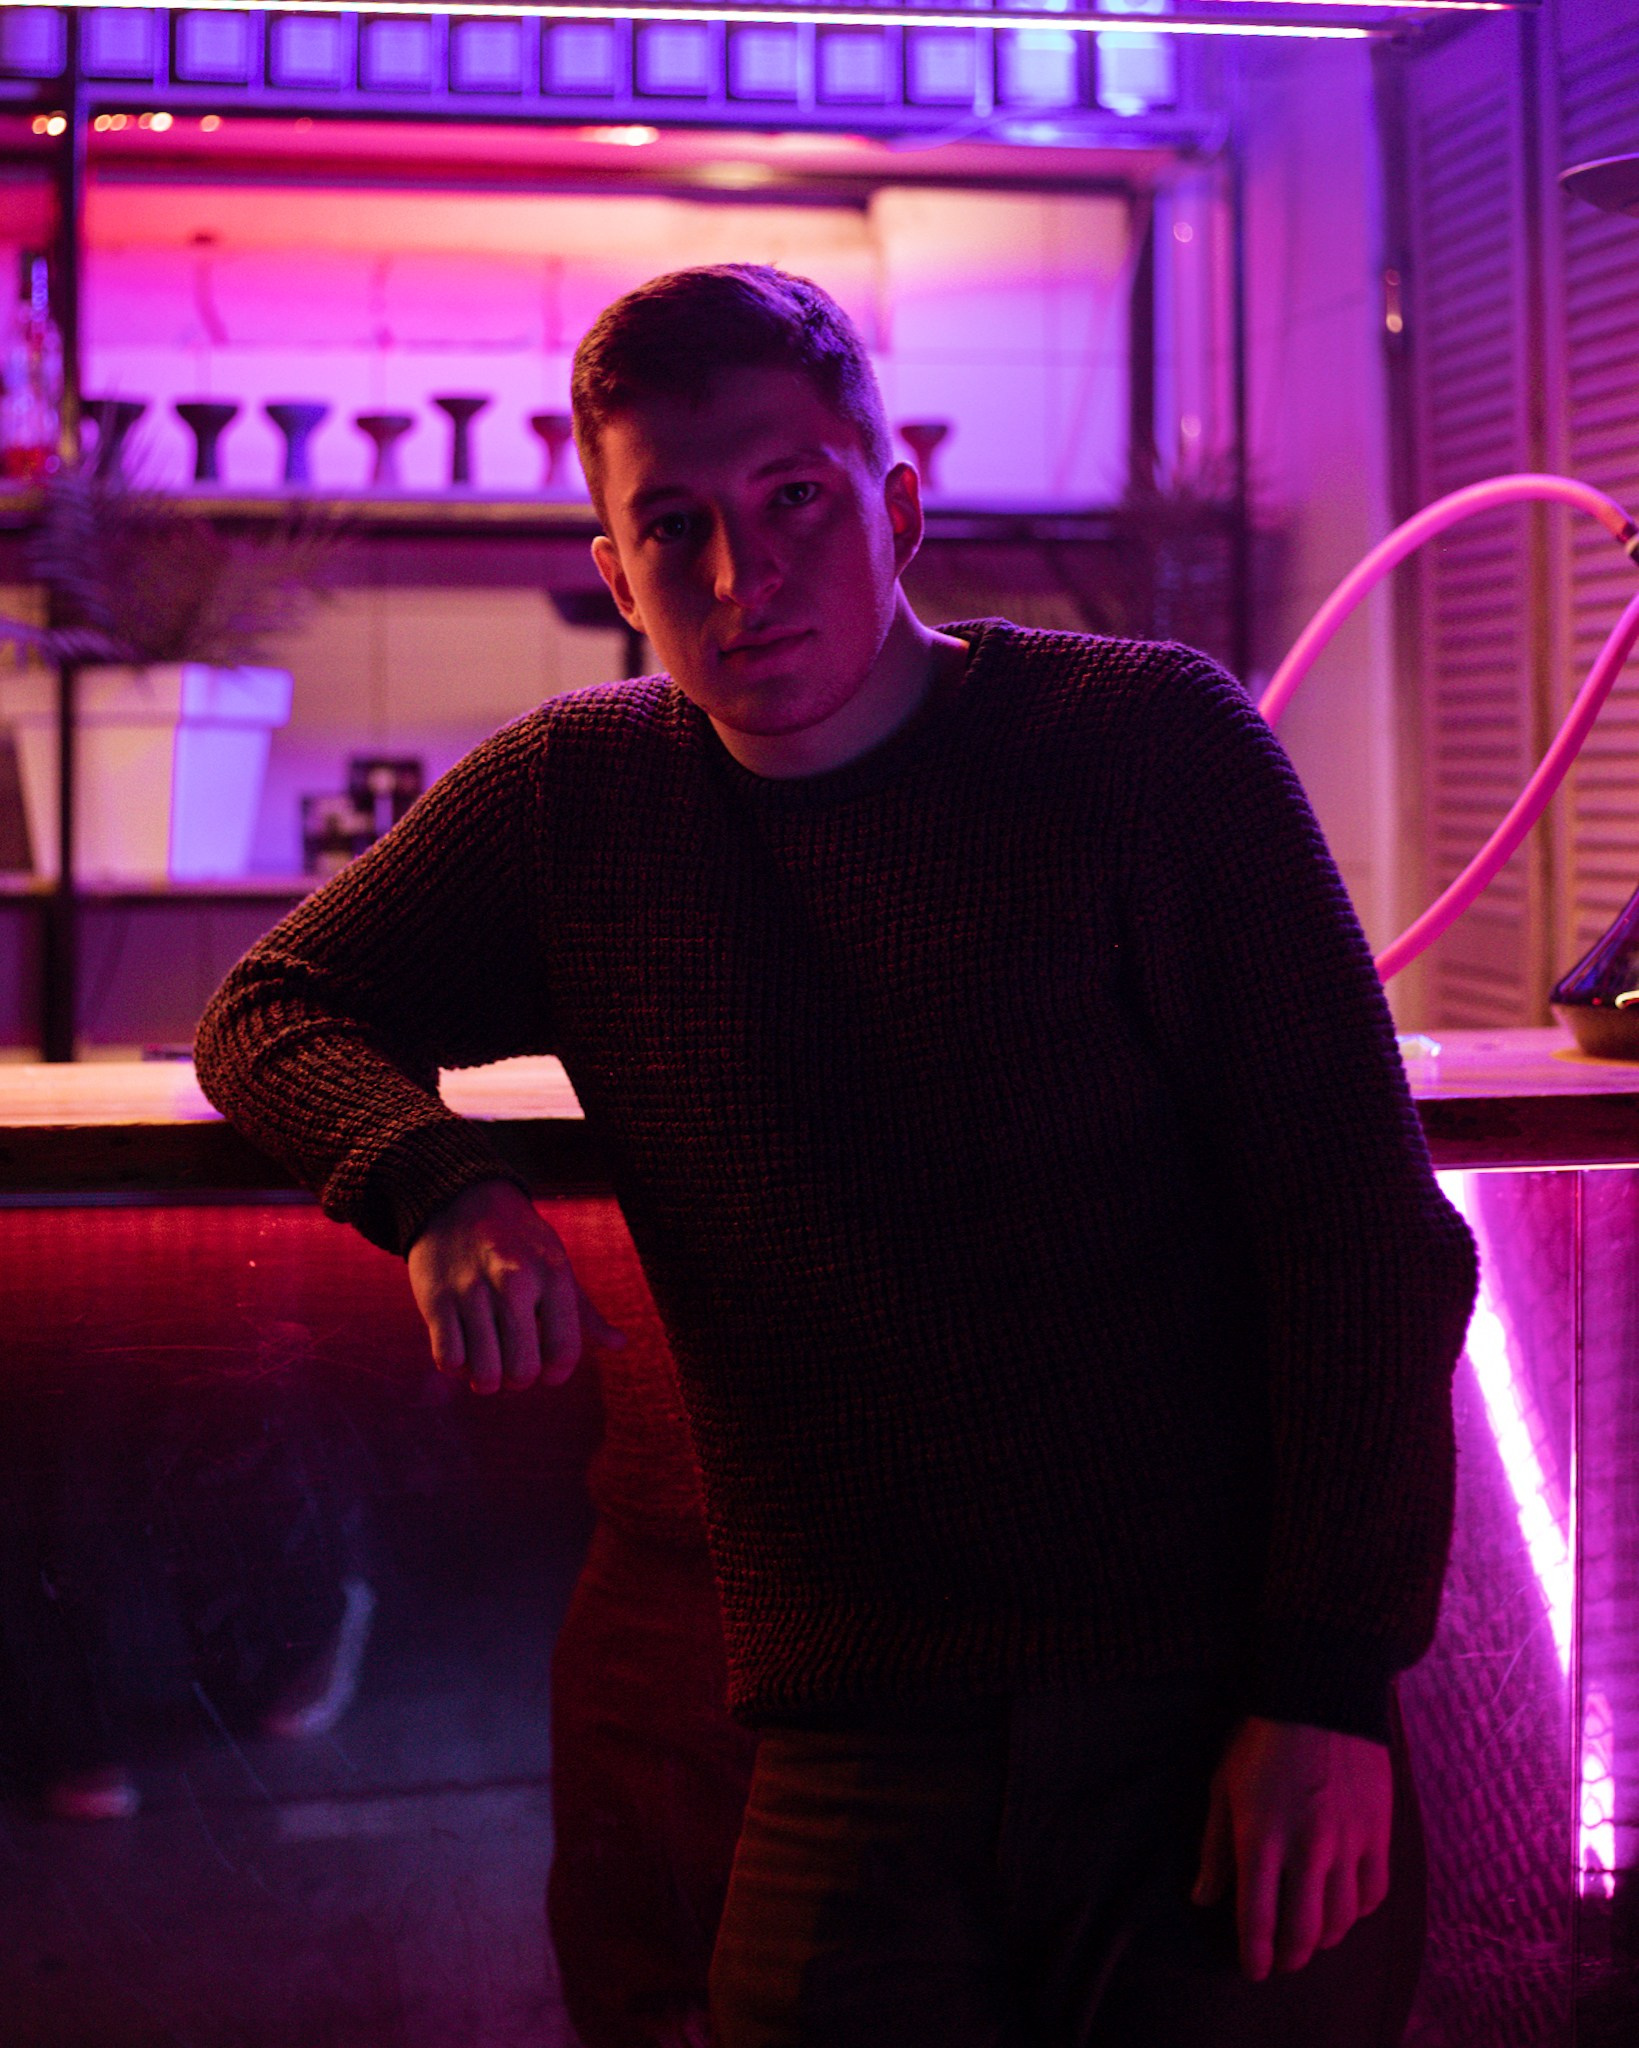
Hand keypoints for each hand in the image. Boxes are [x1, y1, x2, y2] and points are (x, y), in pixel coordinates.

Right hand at [408, 1178, 626, 1395]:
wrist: (458, 1199)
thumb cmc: (518, 1241)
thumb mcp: (557, 1265)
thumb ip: (584, 1311)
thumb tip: (620, 1344)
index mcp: (553, 1275)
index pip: (565, 1351)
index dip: (556, 1374)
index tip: (547, 1372)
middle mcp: (515, 1282)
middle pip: (523, 1371)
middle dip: (518, 1381)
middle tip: (512, 1368)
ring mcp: (473, 1291)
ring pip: (484, 1372)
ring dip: (486, 1380)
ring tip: (487, 1366)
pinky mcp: (436, 1299)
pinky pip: (448, 1360)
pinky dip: (456, 1367)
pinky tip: (462, 1350)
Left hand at [1192, 1715, 1391, 1981]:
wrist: (1320, 1696)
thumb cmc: (1261, 1741)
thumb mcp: (1224, 1787)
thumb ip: (1215, 1848)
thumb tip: (1202, 1898)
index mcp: (1260, 1837)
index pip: (1257, 1919)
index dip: (1255, 1955)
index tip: (1253, 1970)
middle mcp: (1306, 1848)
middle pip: (1304, 1932)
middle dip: (1291, 1957)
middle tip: (1283, 1962)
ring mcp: (1347, 1843)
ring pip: (1341, 1919)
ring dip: (1324, 1939)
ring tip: (1311, 1938)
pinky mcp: (1378, 1832)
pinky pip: (1374, 1892)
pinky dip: (1359, 1911)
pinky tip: (1345, 1907)